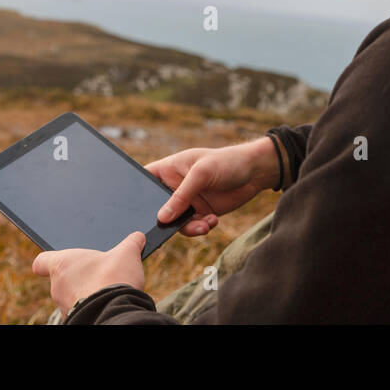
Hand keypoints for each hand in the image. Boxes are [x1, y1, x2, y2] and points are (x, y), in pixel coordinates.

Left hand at [32, 231, 148, 315]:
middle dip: (80, 276)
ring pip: (71, 296)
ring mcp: (64, 307)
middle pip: (62, 279)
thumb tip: (138, 237)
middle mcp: (57, 287)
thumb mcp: (127, 254)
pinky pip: (80, 310)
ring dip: (85, 292)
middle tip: (100, 273)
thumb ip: (131, 242)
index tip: (59, 261)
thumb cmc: (113, 279)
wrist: (114, 312)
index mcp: (62, 265)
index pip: (41, 262)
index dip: (49, 260)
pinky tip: (107, 303)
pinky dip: (91, 306)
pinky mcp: (75, 320)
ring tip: (107, 289)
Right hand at [146, 138, 281, 235]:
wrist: (255, 172)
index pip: (144, 181)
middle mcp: (175, 187)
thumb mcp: (202, 173)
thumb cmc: (227, 162)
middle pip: (157, 207)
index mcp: (169, 169)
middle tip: (169, 227)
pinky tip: (213, 220)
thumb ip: (181, 195)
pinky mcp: (201, 212)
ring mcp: (188, 201)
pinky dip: (201, 227)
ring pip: (175, 222)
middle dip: (162, 219)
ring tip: (205, 224)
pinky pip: (193, 227)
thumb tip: (162, 218)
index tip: (134, 211)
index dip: (136, 195)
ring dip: (188, 227)